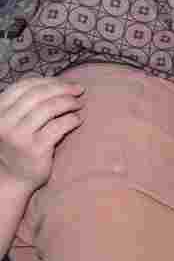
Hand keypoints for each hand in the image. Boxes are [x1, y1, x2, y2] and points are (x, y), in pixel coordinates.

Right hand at [0, 77, 83, 193]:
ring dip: (69, 102)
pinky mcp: (35, 149)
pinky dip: (72, 119)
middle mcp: (4, 122)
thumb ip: (26, 104)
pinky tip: (77, 120)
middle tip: (79, 90)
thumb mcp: (13, 121)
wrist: (12, 179)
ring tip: (79, 104)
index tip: (66, 83)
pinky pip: (59, 126)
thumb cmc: (17, 145)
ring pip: (50, 108)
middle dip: (63, 88)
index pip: (24, 86)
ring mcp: (19, 136)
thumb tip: (57, 83)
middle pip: (39, 94)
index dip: (48, 81)